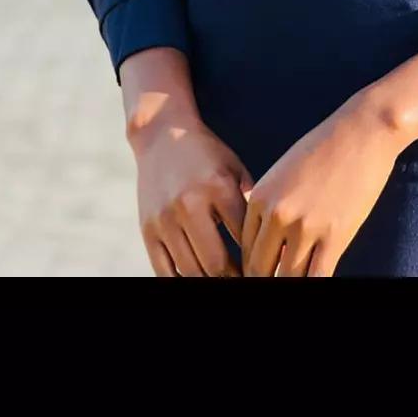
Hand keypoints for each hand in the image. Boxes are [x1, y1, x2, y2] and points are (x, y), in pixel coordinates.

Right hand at [132, 114, 253, 276]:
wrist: (162, 135)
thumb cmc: (207, 154)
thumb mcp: (235, 169)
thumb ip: (250, 203)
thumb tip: (270, 242)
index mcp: (218, 187)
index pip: (242, 238)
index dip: (254, 259)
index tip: (261, 267)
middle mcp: (189, 204)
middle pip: (215, 263)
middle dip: (233, 277)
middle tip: (244, 278)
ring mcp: (165, 219)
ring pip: (190, 271)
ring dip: (210, 281)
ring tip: (223, 278)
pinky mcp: (147, 229)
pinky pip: (164, 270)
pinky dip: (182, 280)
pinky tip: (197, 276)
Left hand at [242, 99, 401, 276]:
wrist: (364, 130)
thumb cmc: (326, 146)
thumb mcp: (284, 172)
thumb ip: (269, 206)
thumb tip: (270, 244)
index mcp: (260, 197)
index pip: (245, 250)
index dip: (252, 268)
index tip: (265, 271)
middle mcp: (276, 215)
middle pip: (260, 269)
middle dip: (266, 278)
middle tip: (277, 277)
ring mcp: (305, 227)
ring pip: (287, 278)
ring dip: (289, 282)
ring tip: (296, 277)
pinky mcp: (334, 236)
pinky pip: (316, 277)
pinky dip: (313, 283)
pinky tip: (316, 276)